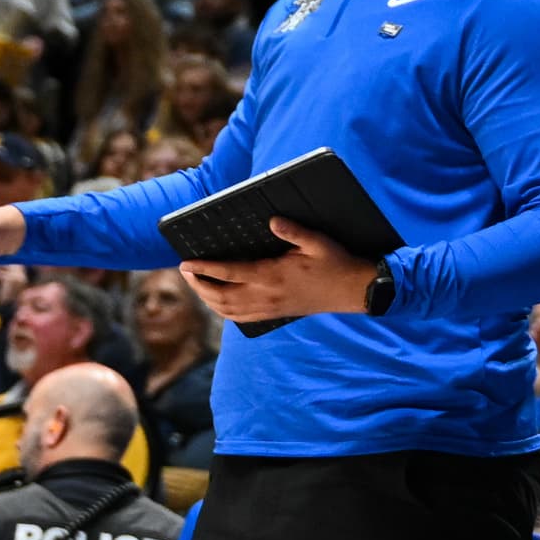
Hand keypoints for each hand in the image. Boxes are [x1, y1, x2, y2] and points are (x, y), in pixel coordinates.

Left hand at [187, 218, 378, 322]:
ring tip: (196, 284)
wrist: (354, 291)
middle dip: (198, 284)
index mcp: (274, 276)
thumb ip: (294, 231)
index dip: (204, 268)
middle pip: (221, 296)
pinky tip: (217, 302)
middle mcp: (268, 295)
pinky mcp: (275, 314)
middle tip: (186, 271)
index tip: (185, 263)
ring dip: (207, 299)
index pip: (230, 273)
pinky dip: (223, 311)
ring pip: (228, 310)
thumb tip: (273, 220)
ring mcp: (270, 307)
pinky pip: (241, 318)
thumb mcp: (319, 242)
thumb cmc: (336, 263)